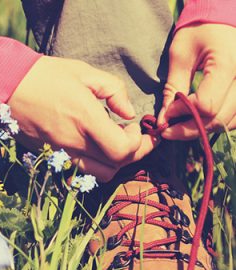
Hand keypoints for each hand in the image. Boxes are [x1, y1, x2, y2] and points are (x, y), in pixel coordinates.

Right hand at [7, 56, 156, 181]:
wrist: (7, 87)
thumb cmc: (45, 75)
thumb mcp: (84, 72)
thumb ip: (113, 91)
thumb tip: (129, 112)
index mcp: (85, 119)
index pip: (123, 150)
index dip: (138, 142)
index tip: (134, 126)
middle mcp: (74, 142)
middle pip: (116, 166)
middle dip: (134, 153)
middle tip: (136, 137)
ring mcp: (61, 152)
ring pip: (99, 174)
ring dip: (114, 163)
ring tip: (114, 144)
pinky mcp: (50, 155)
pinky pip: (80, 170)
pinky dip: (94, 164)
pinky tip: (93, 145)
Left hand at [158, 24, 235, 138]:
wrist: (222, 16)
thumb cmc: (199, 30)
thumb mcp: (180, 55)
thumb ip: (173, 88)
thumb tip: (163, 119)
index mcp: (227, 66)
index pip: (206, 104)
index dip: (182, 113)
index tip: (166, 114)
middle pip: (218, 118)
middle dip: (189, 129)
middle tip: (167, 130)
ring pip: (228, 122)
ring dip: (202, 129)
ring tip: (180, 128)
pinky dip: (216, 123)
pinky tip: (198, 122)